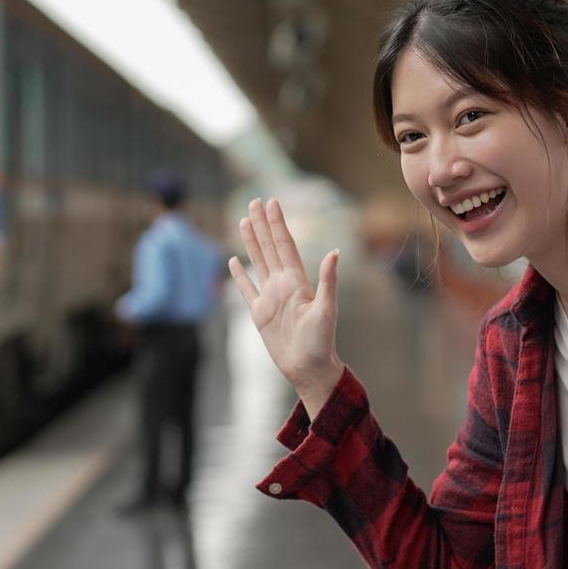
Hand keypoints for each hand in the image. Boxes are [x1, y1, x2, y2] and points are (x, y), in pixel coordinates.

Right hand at [229, 198, 342, 414]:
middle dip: (262, 225)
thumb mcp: (326, 309)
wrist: (308, 367)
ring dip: (250, 242)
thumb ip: (327, 280)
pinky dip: (239, 274)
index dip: (277, 224)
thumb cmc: (321, 341)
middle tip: (254, 201)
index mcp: (297, 281)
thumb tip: (334, 252)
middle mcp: (282, 284)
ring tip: (243, 221)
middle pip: (269, 247)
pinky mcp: (259, 313)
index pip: (284, 245)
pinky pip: (246, 288)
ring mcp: (270, 297)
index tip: (272, 201)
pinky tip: (233, 260)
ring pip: (257, 262)